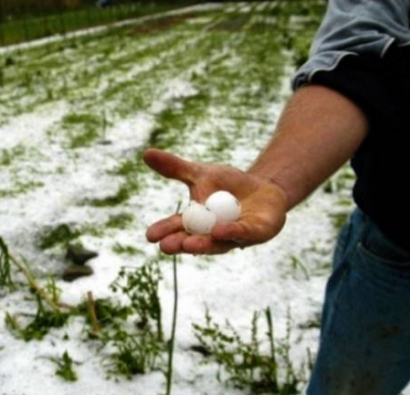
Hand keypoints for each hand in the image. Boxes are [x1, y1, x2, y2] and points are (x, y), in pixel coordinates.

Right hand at [143, 148, 288, 254]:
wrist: (263, 188)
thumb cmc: (227, 185)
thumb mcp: (200, 173)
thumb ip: (175, 167)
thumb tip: (145, 153)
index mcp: (196, 223)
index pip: (177, 228)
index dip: (164, 232)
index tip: (149, 236)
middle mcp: (212, 235)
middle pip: (194, 242)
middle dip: (180, 244)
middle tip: (165, 247)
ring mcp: (234, 237)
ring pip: (217, 243)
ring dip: (203, 244)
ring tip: (188, 245)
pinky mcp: (257, 233)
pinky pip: (243, 233)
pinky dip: (231, 232)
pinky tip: (219, 230)